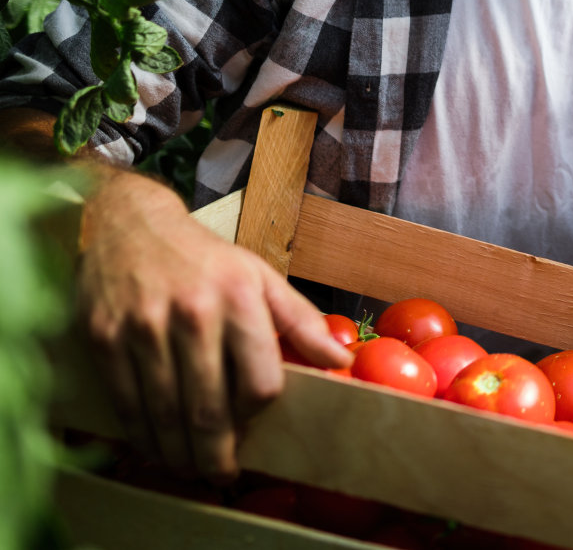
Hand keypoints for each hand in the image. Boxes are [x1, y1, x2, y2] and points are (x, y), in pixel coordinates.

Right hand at [75, 172, 351, 481]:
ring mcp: (144, 327)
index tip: (253, 436)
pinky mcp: (104, 337)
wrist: (131, 225)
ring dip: (178, 452)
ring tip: (190, 469)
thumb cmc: (205, 259)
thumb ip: (301, 321)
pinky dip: (140, 433)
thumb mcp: (260, 277)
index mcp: (241, 298)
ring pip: (166, 411)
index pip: (259, 381)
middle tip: (221, 475)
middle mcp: (193, 313)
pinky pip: (126, 401)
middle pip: (209, 407)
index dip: (257, 417)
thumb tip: (340, 360)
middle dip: (216, 453)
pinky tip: (154, 445)